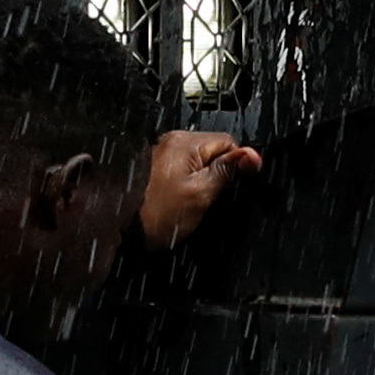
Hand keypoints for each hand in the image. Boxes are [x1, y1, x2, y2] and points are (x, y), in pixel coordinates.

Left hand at [142, 129, 260, 247]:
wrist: (123, 232)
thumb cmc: (158, 215)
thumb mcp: (202, 194)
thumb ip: (228, 170)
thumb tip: (252, 156)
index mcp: (183, 142)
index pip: (228, 142)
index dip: (233, 166)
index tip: (225, 186)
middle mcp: (169, 141)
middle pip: (212, 150)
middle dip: (214, 173)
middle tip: (202, 196)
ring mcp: (160, 152)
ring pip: (198, 161)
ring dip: (200, 178)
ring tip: (187, 200)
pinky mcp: (154, 166)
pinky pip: (183, 168)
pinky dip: (186, 182)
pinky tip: (178, 199)